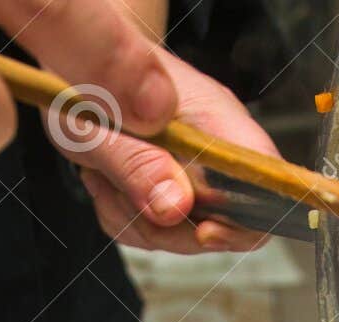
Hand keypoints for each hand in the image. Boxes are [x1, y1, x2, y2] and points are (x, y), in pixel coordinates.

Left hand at [61, 53, 277, 253]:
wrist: (72, 70)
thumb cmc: (84, 82)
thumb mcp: (95, 124)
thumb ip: (136, 163)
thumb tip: (175, 207)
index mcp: (215, 120)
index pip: (266, 178)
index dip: (247, 218)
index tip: (202, 231)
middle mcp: (215, 148)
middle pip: (227, 222)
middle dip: (170, 227)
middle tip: (122, 191)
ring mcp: (195, 172)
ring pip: (185, 233)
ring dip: (138, 220)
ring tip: (107, 176)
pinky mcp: (172, 190)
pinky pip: (157, 231)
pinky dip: (126, 219)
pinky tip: (107, 184)